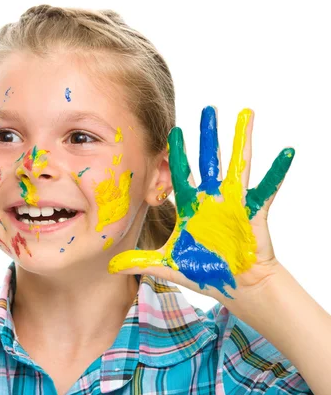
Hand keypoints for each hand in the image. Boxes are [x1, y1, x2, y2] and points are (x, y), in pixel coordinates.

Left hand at [109, 107, 293, 300]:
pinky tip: (286, 151)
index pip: (180, 174)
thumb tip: (110, 266)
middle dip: (207, 135)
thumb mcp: (168, 265)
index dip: (176, 154)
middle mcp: (211, 199)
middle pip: (208, 160)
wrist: (238, 287)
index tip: (172, 131)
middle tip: (208, 108)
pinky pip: (266, 189)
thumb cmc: (205, 272)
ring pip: (237, 165)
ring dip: (241, 140)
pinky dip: (276, 172)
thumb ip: (141, 261)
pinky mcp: (252, 212)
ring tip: (245, 113)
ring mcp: (233, 203)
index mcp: (190, 207)